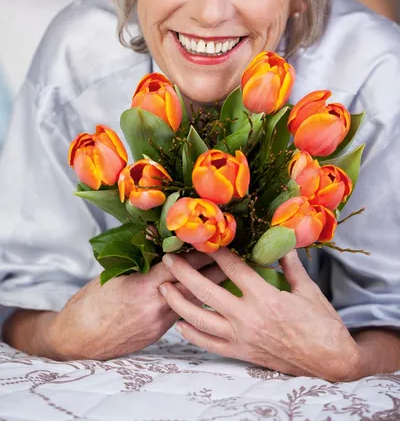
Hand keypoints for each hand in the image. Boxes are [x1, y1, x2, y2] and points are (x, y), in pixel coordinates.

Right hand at [48, 251, 224, 359]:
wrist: (77, 340)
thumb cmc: (91, 302)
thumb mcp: (113, 272)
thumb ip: (138, 257)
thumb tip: (154, 233)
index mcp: (144, 286)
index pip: (181, 265)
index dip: (201, 252)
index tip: (217, 238)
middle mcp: (156, 305)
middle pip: (195, 285)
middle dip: (215, 269)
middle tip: (234, 254)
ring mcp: (159, 322)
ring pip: (193, 302)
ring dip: (209, 287)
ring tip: (227, 272)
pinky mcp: (158, 334)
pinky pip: (182, 314)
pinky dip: (193, 301)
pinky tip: (204, 292)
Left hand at [159, 248, 361, 381]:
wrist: (330, 361)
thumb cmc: (321, 323)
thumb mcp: (307, 289)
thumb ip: (289, 263)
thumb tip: (281, 239)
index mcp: (265, 297)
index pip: (233, 268)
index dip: (216, 251)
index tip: (202, 237)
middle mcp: (248, 317)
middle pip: (207, 292)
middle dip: (184, 274)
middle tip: (168, 259)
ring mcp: (242, 337)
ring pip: (201, 320)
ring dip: (179, 303)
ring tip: (163, 289)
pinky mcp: (241, 353)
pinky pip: (210, 345)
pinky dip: (192, 334)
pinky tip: (179, 324)